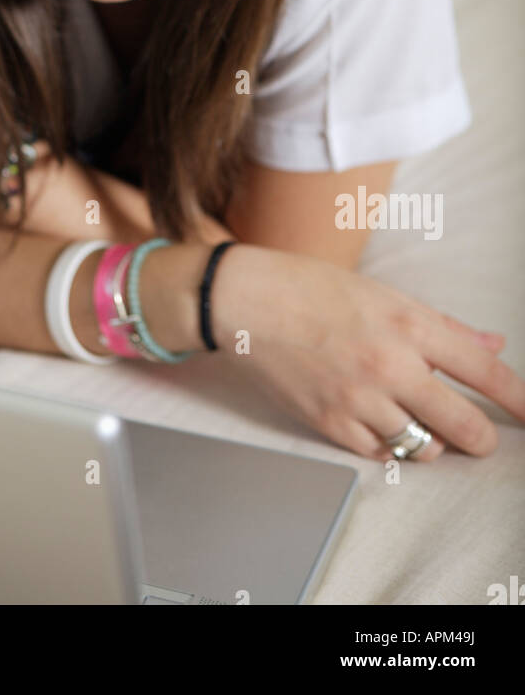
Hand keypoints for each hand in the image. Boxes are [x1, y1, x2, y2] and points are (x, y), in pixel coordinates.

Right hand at [210, 243, 521, 461]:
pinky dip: (389, 445)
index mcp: (408, 324)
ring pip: (424, 446)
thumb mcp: (384, 294)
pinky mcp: (331, 423)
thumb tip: (489, 343)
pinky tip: (381, 423)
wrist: (245, 301)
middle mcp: (390, 365)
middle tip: (478, 435)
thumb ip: (442, 325)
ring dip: (430, 439)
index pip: (483, 371)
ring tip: (418, 421)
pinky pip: (380, 453)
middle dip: (480, 437)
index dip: (519, 399)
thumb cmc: (309, 287)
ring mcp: (360, 399)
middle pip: (464, 425)